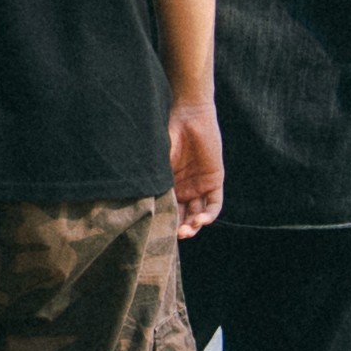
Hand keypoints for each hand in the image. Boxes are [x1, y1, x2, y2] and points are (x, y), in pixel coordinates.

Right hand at [162, 96, 226, 236]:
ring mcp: (200, 186)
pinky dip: (209, 214)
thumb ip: (153, 180)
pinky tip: (201, 220)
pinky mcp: (214, 180)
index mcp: (169, 186)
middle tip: (176, 235)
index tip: (159, 233)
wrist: (189, 115)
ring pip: (199, 214)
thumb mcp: (158, 161)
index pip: (169, 211)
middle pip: (184, 217)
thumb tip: (135, 203)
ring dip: (195, 224)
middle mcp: (185, 189)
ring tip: (189, 229)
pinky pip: (214, 203)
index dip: (166, 224)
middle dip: (181, 229)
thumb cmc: (169, 134)